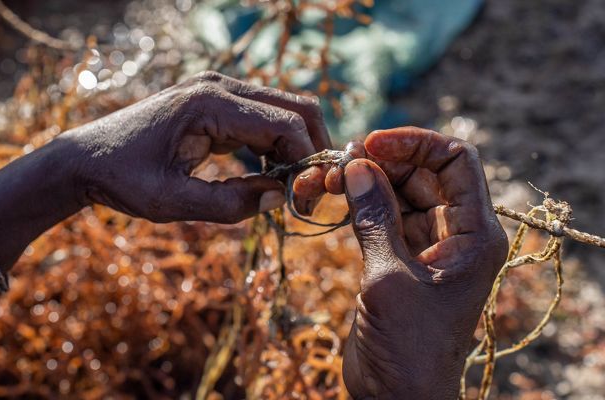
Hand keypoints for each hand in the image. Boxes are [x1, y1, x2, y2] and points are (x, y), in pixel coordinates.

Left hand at [64, 71, 330, 222]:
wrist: (84, 159)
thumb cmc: (122, 179)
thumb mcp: (173, 202)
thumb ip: (231, 204)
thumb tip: (281, 198)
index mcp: (210, 103)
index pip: (286, 123)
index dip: (306, 162)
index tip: (304, 200)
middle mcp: (220, 86)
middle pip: (295, 108)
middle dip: (312, 150)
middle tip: (309, 193)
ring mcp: (218, 90)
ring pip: (283, 112)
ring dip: (296, 148)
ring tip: (288, 190)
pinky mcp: (215, 103)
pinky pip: (262, 119)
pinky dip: (276, 145)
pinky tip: (267, 176)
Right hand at [325, 128, 507, 398]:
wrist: (397, 396)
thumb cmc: (408, 345)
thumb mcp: (389, 276)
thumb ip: (375, 217)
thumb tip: (356, 165)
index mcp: (474, 233)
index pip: (456, 161)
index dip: (416, 144)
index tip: (372, 143)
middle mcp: (455, 233)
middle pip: (422, 174)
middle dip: (381, 162)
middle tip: (337, 161)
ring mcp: (425, 245)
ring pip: (398, 193)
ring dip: (364, 181)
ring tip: (325, 177)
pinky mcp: (398, 258)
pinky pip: (381, 216)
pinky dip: (358, 203)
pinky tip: (331, 196)